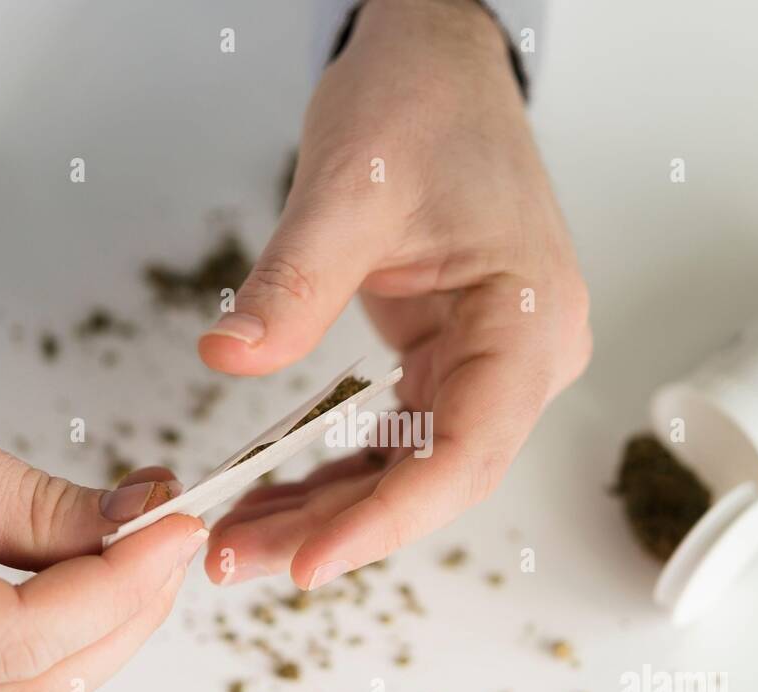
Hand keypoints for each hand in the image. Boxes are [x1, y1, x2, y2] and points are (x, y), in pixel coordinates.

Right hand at [0, 331, 205, 691]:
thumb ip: (28, 503)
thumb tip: (135, 524)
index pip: (19, 641)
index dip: (120, 585)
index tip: (177, 526)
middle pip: (28, 689)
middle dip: (123, 612)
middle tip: (172, 535)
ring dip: (96, 630)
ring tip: (140, 551)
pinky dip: (49, 639)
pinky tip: (85, 581)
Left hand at [198, 0, 590, 589]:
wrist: (437, 64)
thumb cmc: (422, 105)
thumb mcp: (349, 187)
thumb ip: (293, 282)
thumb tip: (228, 358)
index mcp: (529, 321)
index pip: (466, 452)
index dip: (388, 518)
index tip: (308, 561)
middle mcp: (524, 358)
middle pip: (434, 476)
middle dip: (338, 526)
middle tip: (240, 558)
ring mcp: (490, 363)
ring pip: (411, 467)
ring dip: (328, 507)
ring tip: (240, 537)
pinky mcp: (451, 360)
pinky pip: (394, 436)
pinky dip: (334, 467)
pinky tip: (274, 493)